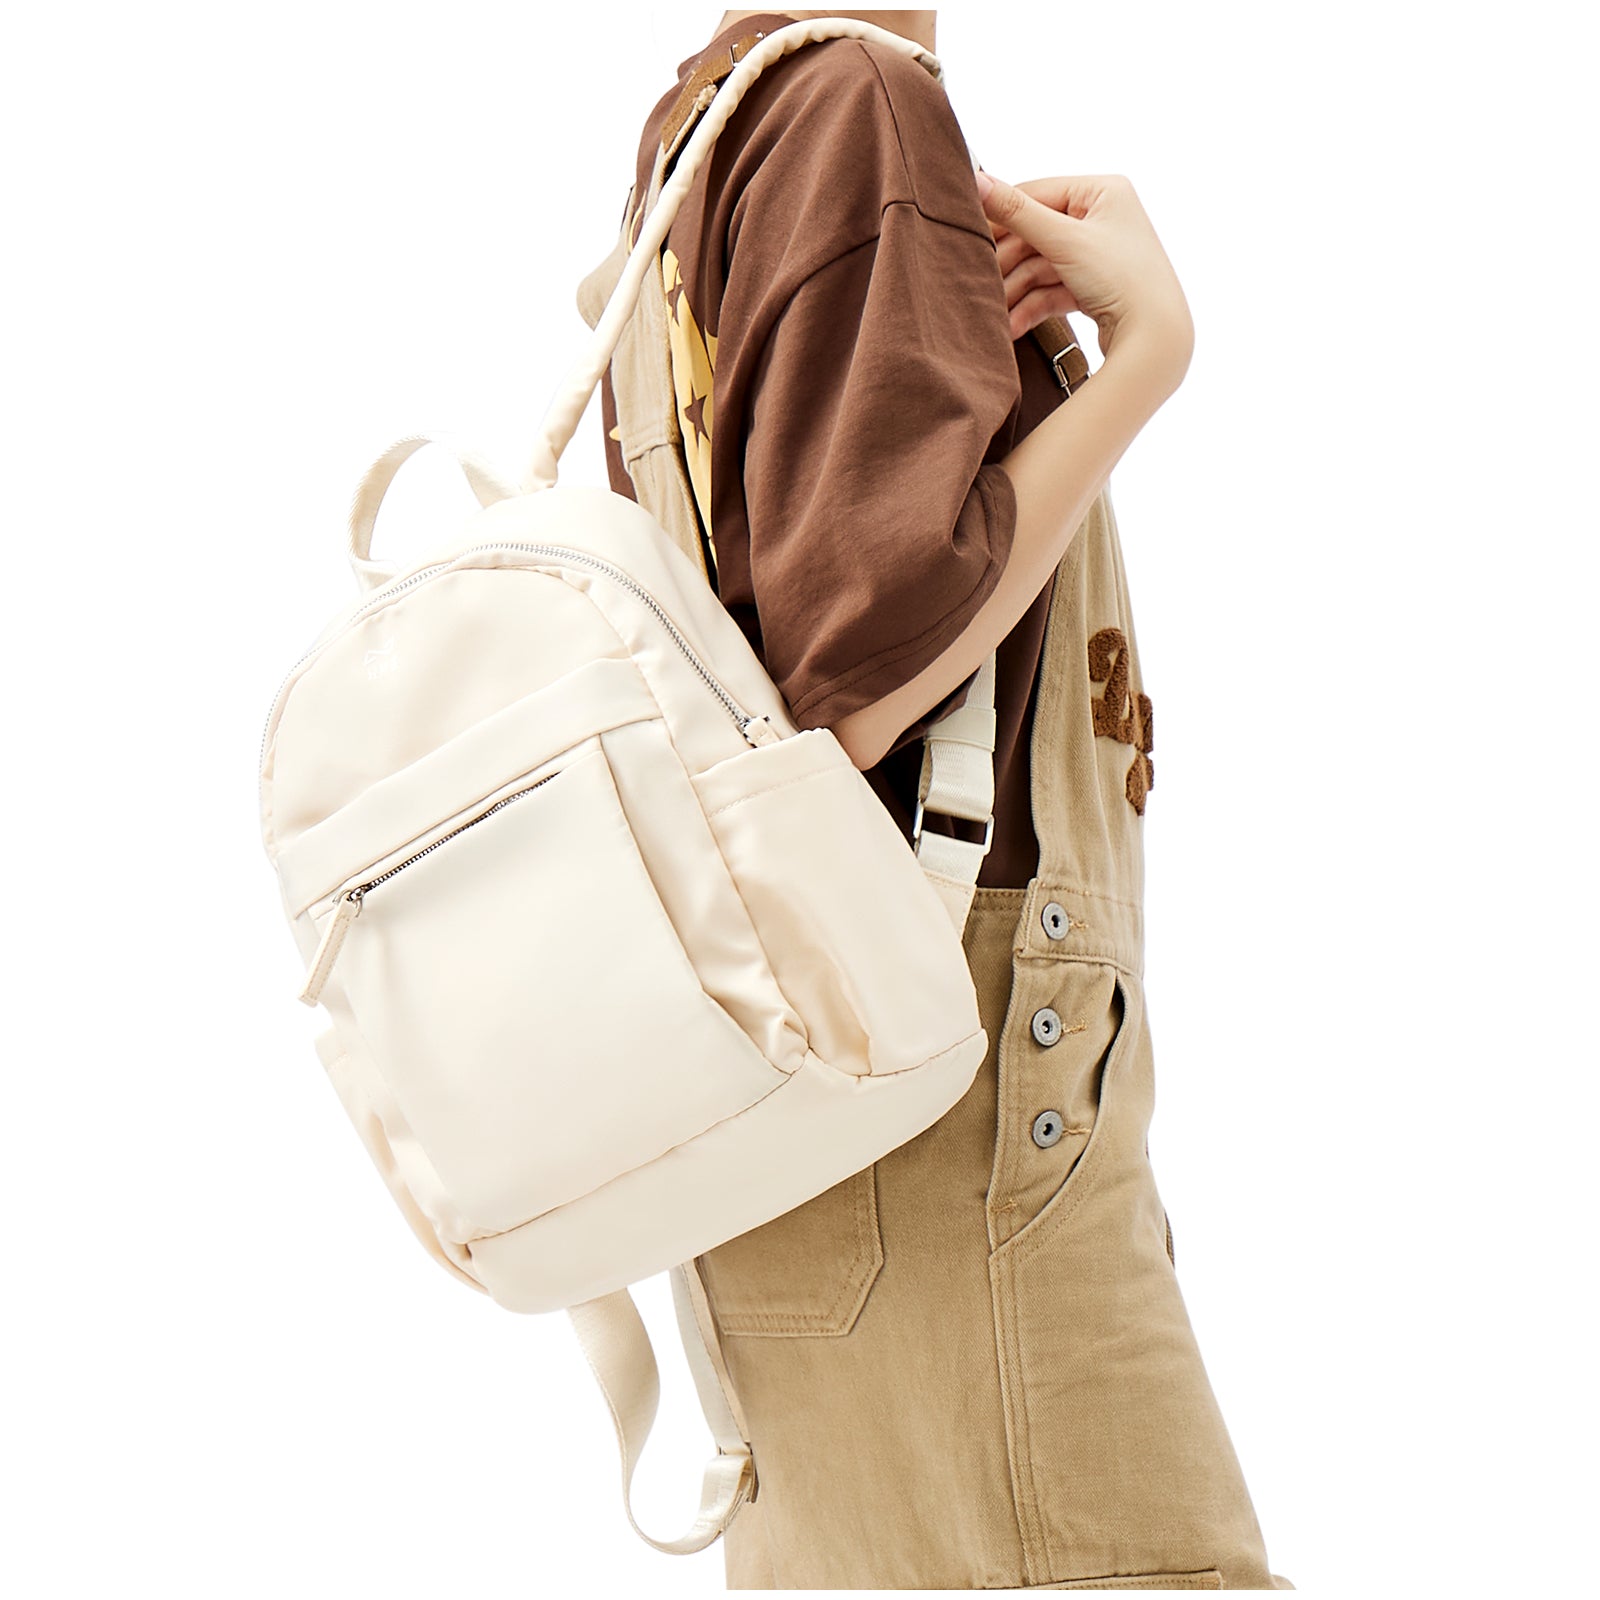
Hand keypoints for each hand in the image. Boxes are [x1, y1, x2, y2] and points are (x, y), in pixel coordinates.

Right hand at [975, 169, 1193, 379]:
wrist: (1155, 339)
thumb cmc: (1121, 278)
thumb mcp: (1064, 239)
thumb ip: (1016, 212)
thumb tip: (975, 181)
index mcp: (1103, 191)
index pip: (1036, 194)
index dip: (1001, 216)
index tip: (969, 234)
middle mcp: (1103, 217)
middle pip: (1036, 234)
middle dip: (1007, 264)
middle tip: (978, 280)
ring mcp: (1098, 255)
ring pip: (1041, 267)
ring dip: (1015, 291)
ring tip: (993, 313)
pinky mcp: (1094, 288)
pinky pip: (1053, 290)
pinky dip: (1032, 307)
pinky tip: (1012, 327)